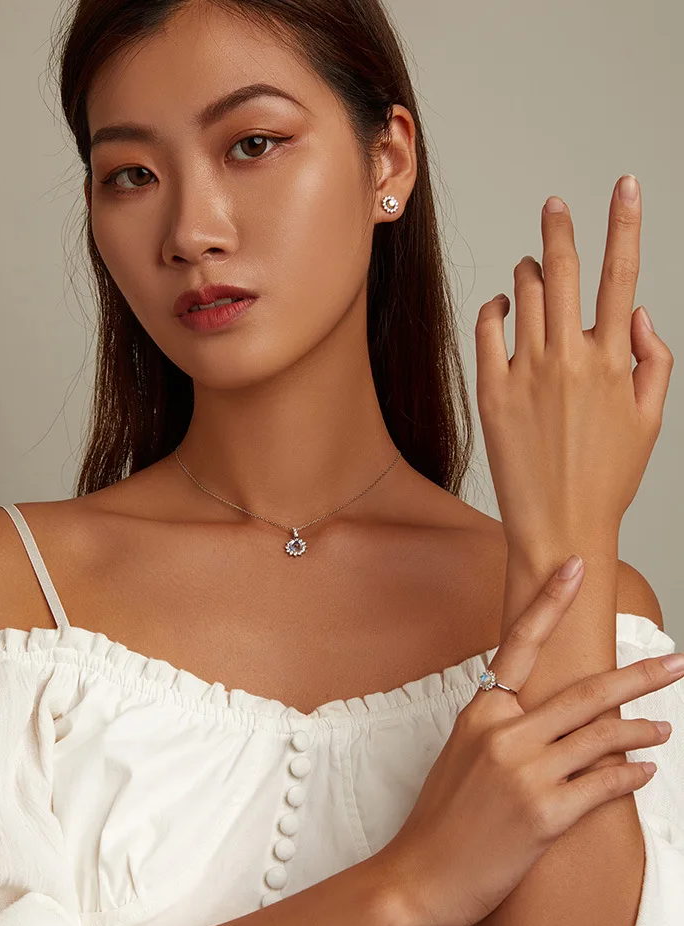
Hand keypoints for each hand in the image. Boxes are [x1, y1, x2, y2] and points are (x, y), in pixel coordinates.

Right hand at [371, 556, 681, 925]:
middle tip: (677, 663)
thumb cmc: (441, 816)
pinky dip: (630, 775)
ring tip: (665, 727)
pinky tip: (645, 772)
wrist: (419, 873)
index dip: (550, 602)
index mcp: (481, 711)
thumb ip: (501, 726)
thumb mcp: (462, 754)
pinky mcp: (544, 814)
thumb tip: (547, 715)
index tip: (577, 567)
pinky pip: (603, 785)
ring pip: (601, 736)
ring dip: (642, 730)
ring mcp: (524, 772)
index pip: (521, 643)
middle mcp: (503, 732)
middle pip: (585, 693)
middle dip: (640, 676)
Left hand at [474, 176, 672, 552]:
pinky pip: (488, 327)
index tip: (624, 185)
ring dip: (528, 272)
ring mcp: (527, 373)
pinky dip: (495, 308)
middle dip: (560, 228)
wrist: (560, 524)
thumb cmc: (608, 477)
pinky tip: (502, 308)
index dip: (626, 223)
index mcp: (615, 361)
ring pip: (524, 292)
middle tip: (554, 205)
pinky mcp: (492, 391)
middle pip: (564, 271)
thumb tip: (641, 312)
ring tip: (531, 272)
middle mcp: (570, 358)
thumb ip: (654, 360)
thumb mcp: (650, 420)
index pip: (623, 275)